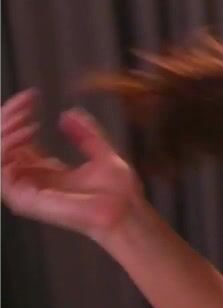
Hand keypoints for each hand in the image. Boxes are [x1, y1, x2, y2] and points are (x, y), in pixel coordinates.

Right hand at [1, 88, 146, 243]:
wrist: (125, 211)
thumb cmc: (118, 192)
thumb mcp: (102, 153)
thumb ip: (85, 135)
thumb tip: (68, 114)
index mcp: (45, 171)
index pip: (17, 141)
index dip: (18, 117)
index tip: (31, 96)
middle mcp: (31, 180)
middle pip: (3, 145)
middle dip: (7, 118)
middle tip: (25, 102)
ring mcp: (25, 190)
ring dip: (5, 131)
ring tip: (25, 116)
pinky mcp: (23, 199)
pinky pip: (1, 170)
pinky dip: (7, 147)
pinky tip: (28, 132)